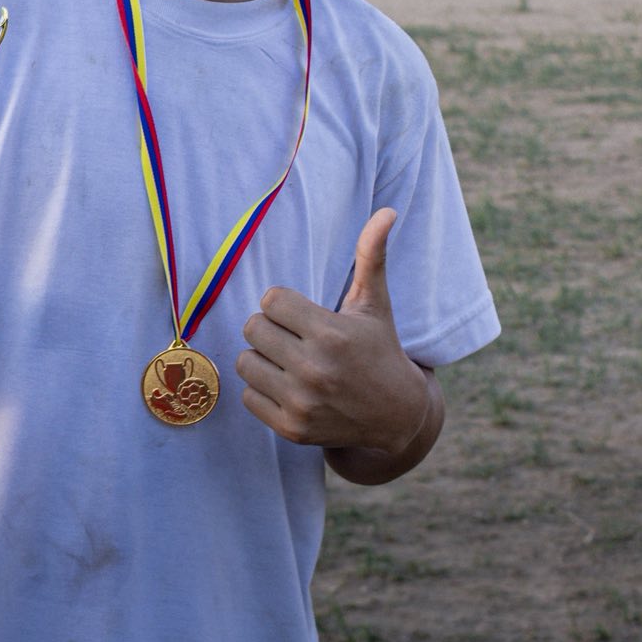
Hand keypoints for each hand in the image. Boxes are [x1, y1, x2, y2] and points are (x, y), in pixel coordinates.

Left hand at [236, 208, 430, 454]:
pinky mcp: (291, 429)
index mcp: (332, 334)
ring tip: (288, 360)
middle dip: (270, 328)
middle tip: (293, 337)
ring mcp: (302, 403)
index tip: (303, 314)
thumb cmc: (379, 349)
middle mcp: (315, 370)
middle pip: (253, 328)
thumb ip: (371, 256)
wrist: (396, 415)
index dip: (284, 304)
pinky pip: (248, 397)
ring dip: (262, 358)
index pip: (270, 300)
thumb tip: (387, 211)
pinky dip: (262, 390)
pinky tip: (288, 387)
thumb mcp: (375, 304)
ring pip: (245, 362)